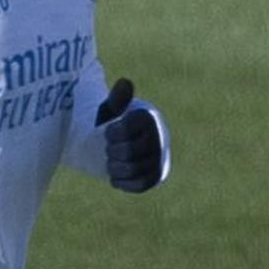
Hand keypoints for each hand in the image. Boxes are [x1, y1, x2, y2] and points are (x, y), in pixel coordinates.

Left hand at [97, 77, 164, 193]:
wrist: (127, 143)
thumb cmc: (116, 123)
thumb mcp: (113, 109)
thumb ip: (116, 99)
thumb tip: (124, 83)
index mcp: (148, 117)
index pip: (125, 129)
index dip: (112, 134)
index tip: (109, 132)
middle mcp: (159, 136)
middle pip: (128, 151)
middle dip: (112, 152)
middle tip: (109, 150)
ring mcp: (160, 157)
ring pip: (132, 169)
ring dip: (114, 168)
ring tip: (111, 162)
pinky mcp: (157, 176)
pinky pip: (139, 184)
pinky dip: (123, 182)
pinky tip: (116, 176)